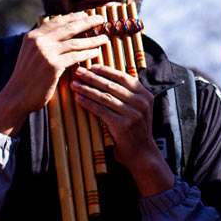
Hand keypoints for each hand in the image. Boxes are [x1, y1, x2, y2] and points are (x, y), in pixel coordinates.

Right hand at [0, 12, 107, 135]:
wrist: (16, 96)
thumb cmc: (26, 77)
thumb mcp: (30, 54)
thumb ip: (43, 43)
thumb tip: (61, 34)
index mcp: (32, 36)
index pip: (57, 21)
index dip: (73, 17)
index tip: (86, 15)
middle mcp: (38, 41)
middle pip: (69, 28)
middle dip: (87, 22)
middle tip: (100, 20)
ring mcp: (45, 52)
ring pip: (75, 42)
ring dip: (92, 39)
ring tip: (104, 38)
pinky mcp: (53, 65)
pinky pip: (76, 56)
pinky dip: (88, 53)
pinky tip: (96, 52)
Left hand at [71, 64, 173, 196]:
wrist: (142, 154)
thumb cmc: (135, 130)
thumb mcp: (138, 109)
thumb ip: (128, 95)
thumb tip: (106, 78)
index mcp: (145, 95)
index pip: (123, 77)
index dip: (106, 70)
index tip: (92, 67)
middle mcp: (141, 102)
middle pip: (111, 85)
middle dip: (92, 77)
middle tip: (78, 72)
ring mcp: (133, 114)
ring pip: (104, 96)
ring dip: (87, 89)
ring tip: (74, 84)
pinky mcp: (122, 125)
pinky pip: (101, 110)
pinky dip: (88, 103)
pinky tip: (79, 98)